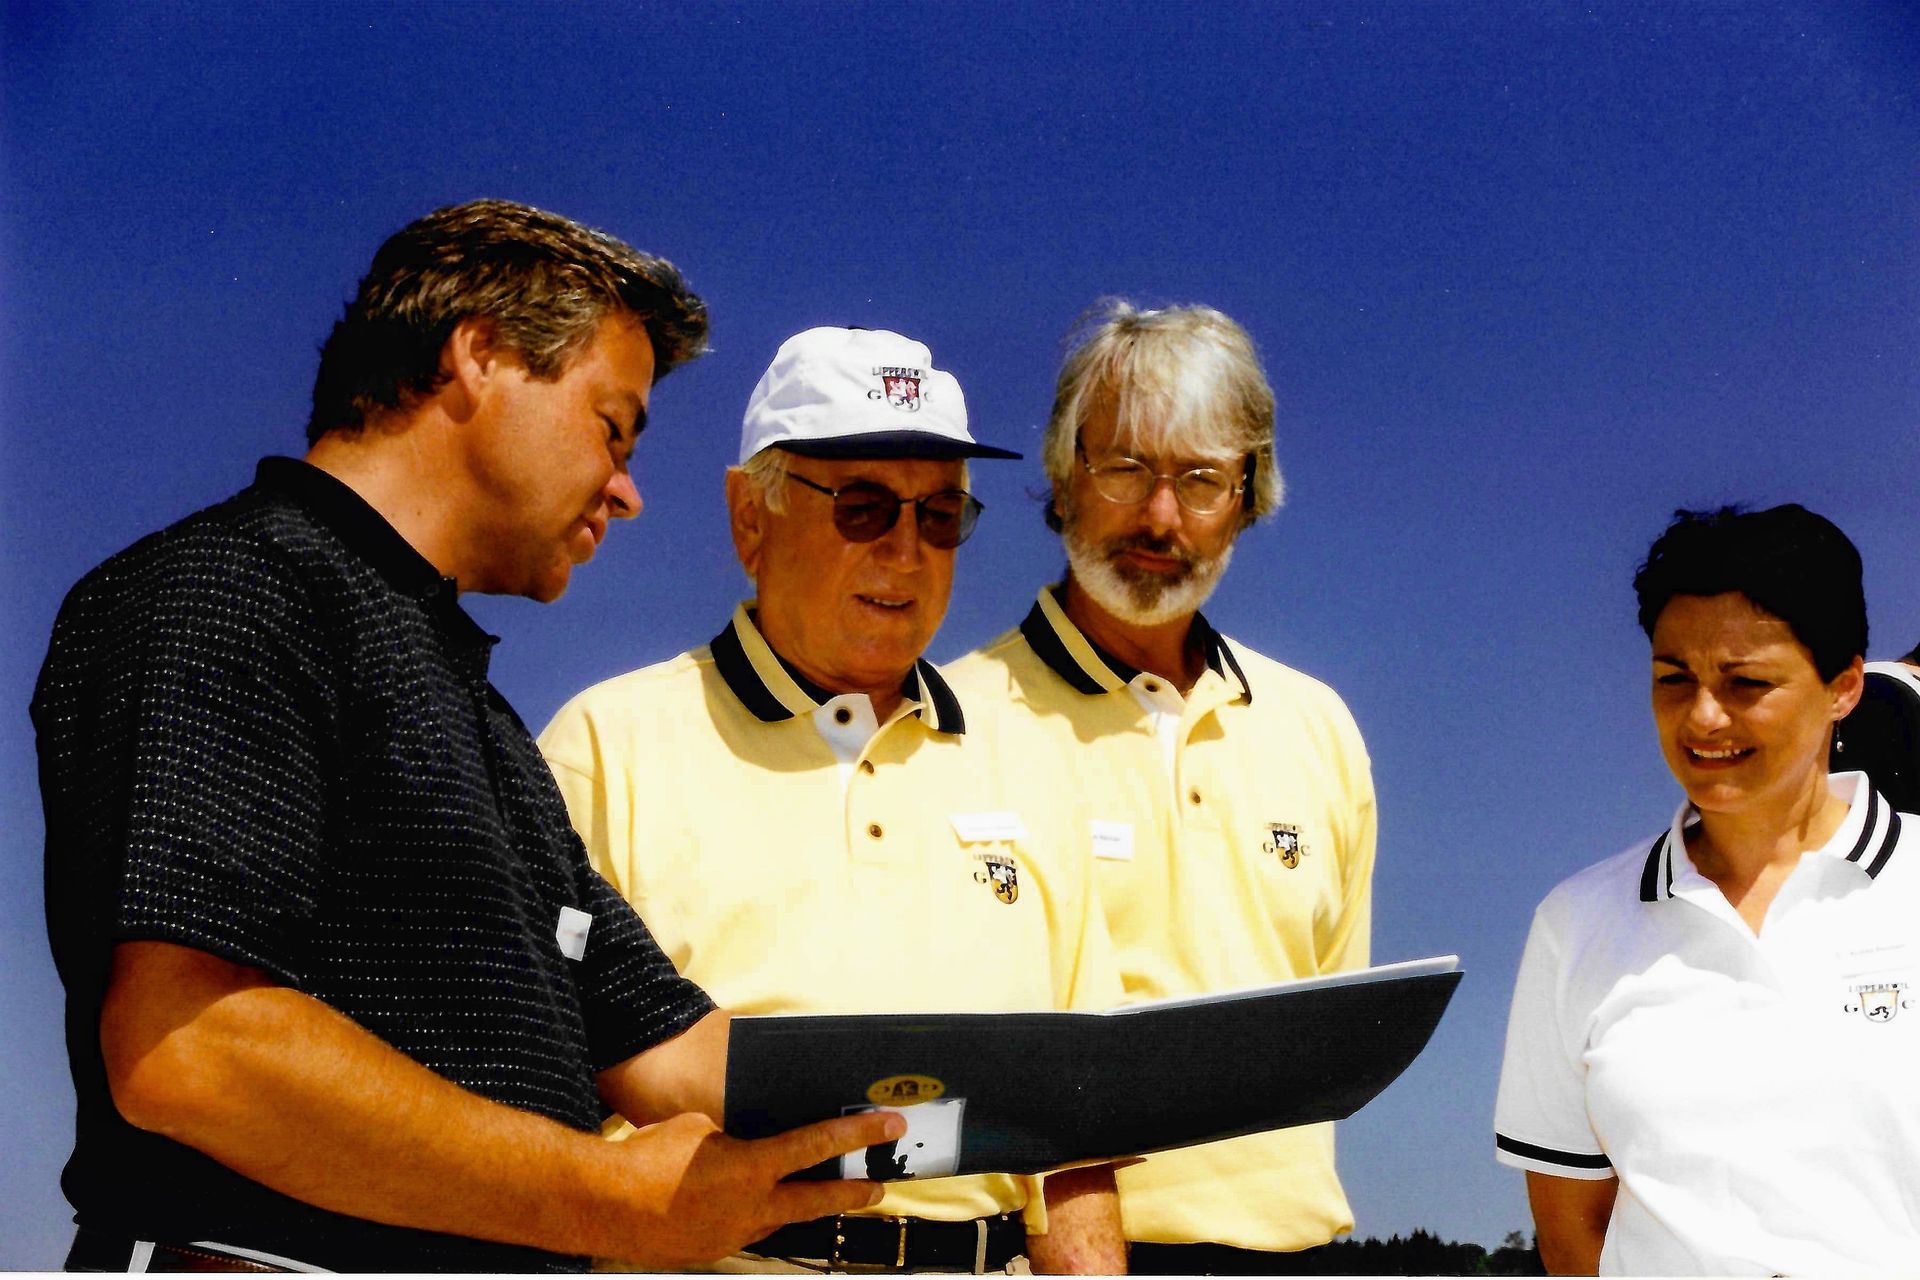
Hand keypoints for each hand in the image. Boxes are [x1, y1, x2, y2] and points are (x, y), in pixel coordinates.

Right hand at [609, 1108, 906, 1268]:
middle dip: (851, 1192)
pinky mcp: (713, 1249)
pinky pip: (748, 1230)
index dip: (858, 1135)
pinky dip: (758, 1215)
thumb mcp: (701, 1125)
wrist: (604, 1204)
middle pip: (816, 1200)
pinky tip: (753, 1204)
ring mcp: (734, 1234)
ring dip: (801, 1205)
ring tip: (819, 1193)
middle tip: (877, 1185)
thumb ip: (737, 1132)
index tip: (889, 1125)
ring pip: (782, 1218)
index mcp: (752, 1168)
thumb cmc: (648, 1157)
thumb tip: (752, 1134)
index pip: (817, 1146)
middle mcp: (752, 1208)